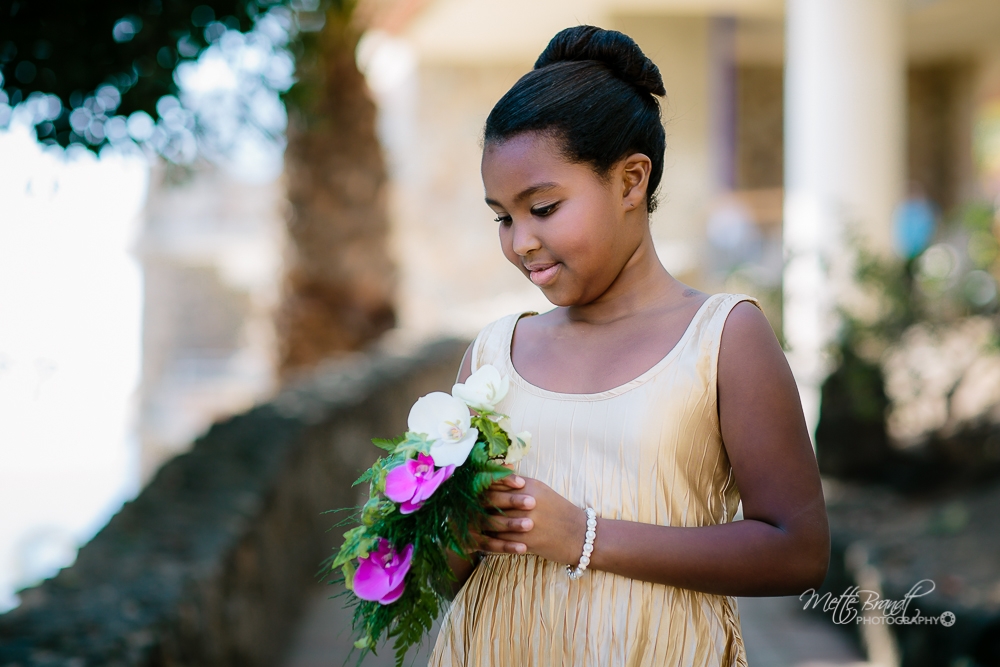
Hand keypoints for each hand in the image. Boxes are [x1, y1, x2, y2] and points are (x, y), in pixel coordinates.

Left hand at [472, 472, 587, 565]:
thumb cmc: (558, 511)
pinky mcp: (527, 541)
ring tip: (463, 524)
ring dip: (476, 524)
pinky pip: (501, 542)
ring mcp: (527, 522)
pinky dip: (487, 542)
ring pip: (493, 522)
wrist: (581, 535)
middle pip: (491, 500)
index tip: (464, 487)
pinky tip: (476, 542)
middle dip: (472, 503)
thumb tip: (497, 470)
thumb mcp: (540, 490)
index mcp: (530, 486)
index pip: (497, 481)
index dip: (479, 484)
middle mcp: (527, 502)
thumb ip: (518, 482)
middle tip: (456, 505)